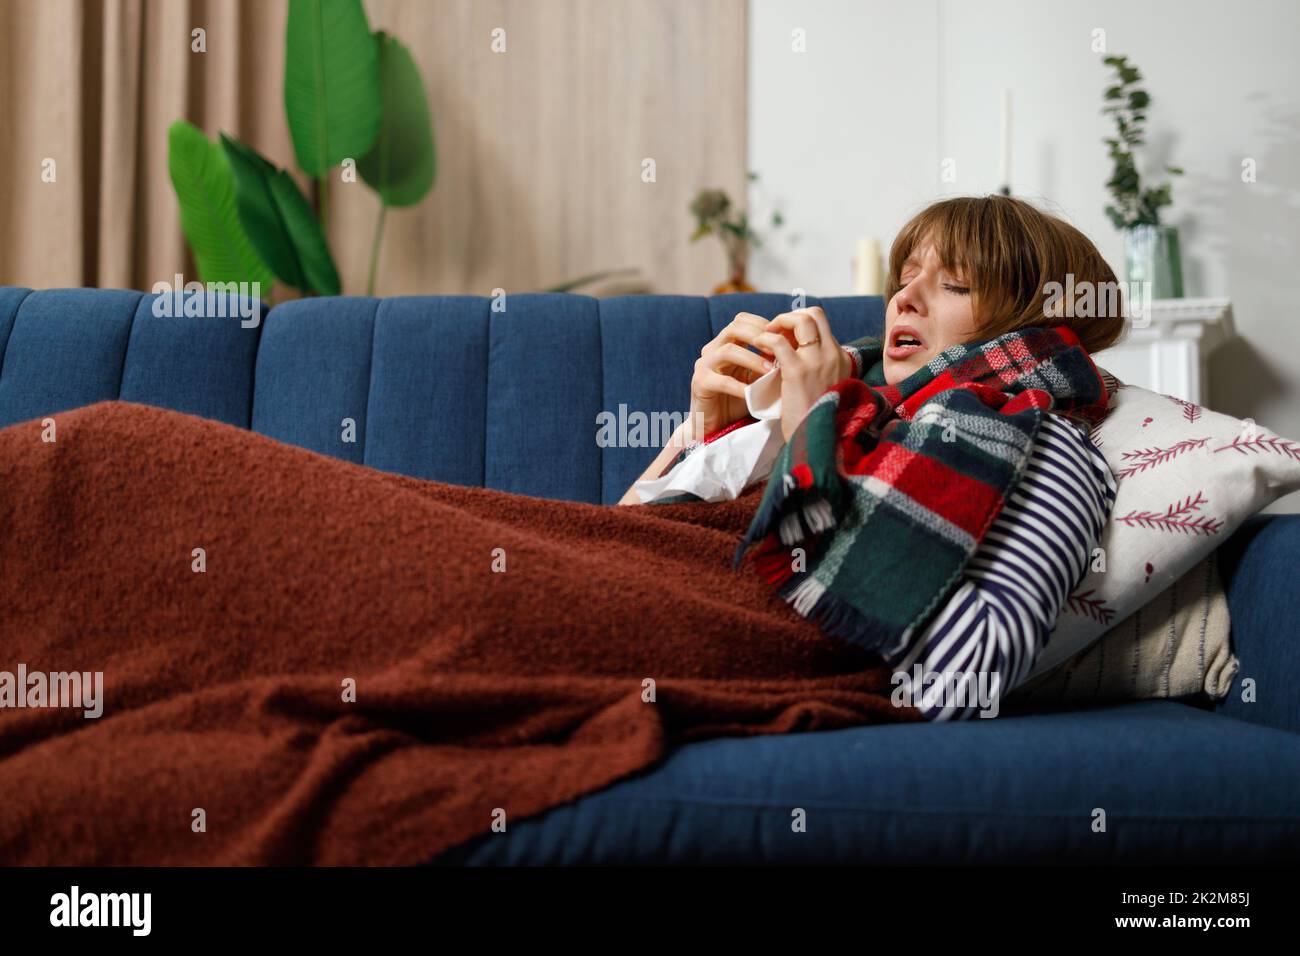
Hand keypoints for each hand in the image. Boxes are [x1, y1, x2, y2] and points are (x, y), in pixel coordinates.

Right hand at [687, 312, 775, 439]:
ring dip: (752, 359)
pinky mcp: (699, 384)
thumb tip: (795, 349)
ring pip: (727, 351)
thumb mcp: (755, 376)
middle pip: (734, 328)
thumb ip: (767, 361)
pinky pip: (720, 380)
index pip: (742, 320)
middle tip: (778, 350)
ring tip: (770, 371)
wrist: (714, 425)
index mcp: (725, 342)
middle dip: (759, 337)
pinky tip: (753, 393)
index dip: (762, 324)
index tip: (782, 337)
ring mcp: (704, 365)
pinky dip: (739, 386)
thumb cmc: (739, 400)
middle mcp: (712, 349)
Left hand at [754, 307, 852, 441]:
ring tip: (764, 335)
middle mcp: (833, 355)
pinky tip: (757, 346)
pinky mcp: (798, 371)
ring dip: (778, 322)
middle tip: (773, 330)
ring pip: (800, 320)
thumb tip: (794, 356)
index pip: (822, 325)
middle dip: (790, 316)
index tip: (784, 336)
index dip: (800, 324)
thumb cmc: (816, 419)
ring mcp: (817, 361)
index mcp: (841, 359)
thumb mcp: (825, 388)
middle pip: (814, 314)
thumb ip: (816, 370)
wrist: (818, 441)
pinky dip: (765, 338)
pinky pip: (779, 341)